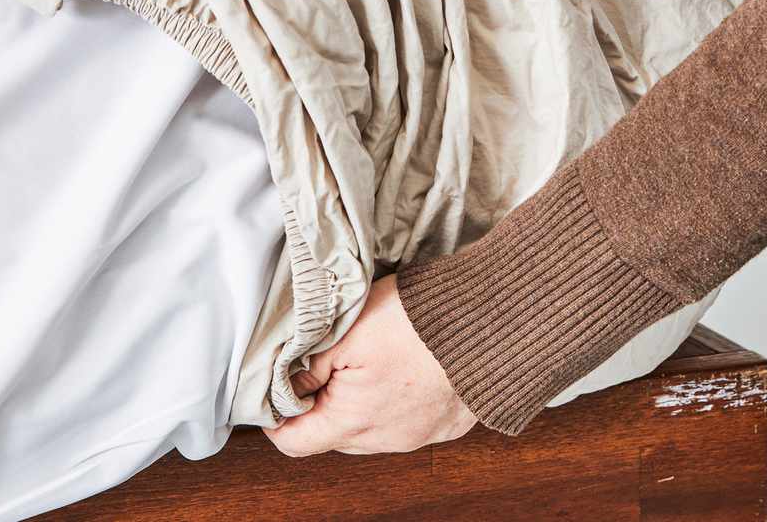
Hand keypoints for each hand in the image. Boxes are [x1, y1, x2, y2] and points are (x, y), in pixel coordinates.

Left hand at [262, 274, 477, 455]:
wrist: (491, 322)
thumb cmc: (419, 322)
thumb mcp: (345, 332)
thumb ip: (306, 365)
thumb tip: (281, 386)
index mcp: (354, 421)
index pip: (294, 443)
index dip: (277, 418)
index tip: (276, 392)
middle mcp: (387, 440)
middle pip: (333, 435)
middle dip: (322, 405)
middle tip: (326, 363)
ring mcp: (420, 436)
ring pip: (371, 430)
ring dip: (361, 403)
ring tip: (372, 361)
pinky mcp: (447, 424)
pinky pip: (408, 422)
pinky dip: (397, 402)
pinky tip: (405, 369)